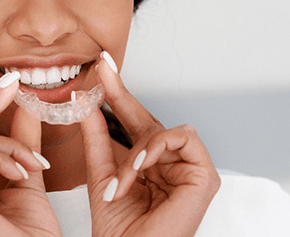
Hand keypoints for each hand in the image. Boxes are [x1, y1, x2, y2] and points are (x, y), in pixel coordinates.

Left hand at [80, 52, 220, 236]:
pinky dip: (157, 148)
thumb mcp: (99, 175)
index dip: (117, 94)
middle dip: (122, 96)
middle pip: (149, 120)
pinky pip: (183, 138)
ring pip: (165, 130)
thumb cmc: (119, 231)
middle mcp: (170, 164)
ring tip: (122, 178)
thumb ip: (96, 138)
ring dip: (138, 150)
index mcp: (148, 165)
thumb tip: (85, 102)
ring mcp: (189, 169)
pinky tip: (140, 166)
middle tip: (102, 71)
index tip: (101, 68)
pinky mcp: (205, 176)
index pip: (132, 123)